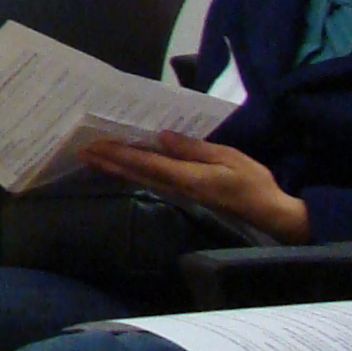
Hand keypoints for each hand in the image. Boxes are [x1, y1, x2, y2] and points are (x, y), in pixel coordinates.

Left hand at [76, 132, 310, 242]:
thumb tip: (162, 138)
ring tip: (94, 159)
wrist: (269, 212)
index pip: (145, 164)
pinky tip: (125, 169)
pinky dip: (133, 174)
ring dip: (116, 169)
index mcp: (186, 177)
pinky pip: (152, 183)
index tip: (95, 145)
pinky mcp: (185, 195)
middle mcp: (177, 188)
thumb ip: (194, 149)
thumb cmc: (253, 183)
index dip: (119, 154)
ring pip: (140, 180)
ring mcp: (180, 194)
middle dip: (108, 162)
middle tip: (82, 151)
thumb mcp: (228, 158)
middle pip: (136, 174)